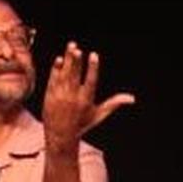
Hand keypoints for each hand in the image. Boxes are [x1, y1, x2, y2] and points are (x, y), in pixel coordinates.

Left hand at [42, 42, 134, 156]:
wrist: (61, 135)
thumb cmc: (82, 124)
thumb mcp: (99, 114)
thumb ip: (114, 103)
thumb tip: (132, 98)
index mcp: (86, 100)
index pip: (90, 81)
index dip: (92, 67)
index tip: (94, 54)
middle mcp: (73, 97)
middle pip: (75, 75)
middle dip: (76, 61)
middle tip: (77, 48)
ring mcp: (60, 96)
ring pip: (64, 74)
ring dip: (68, 60)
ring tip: (72, 46)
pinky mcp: (50, 95)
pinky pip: (53, 79)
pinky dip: (56, 69)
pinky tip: (59, 58)